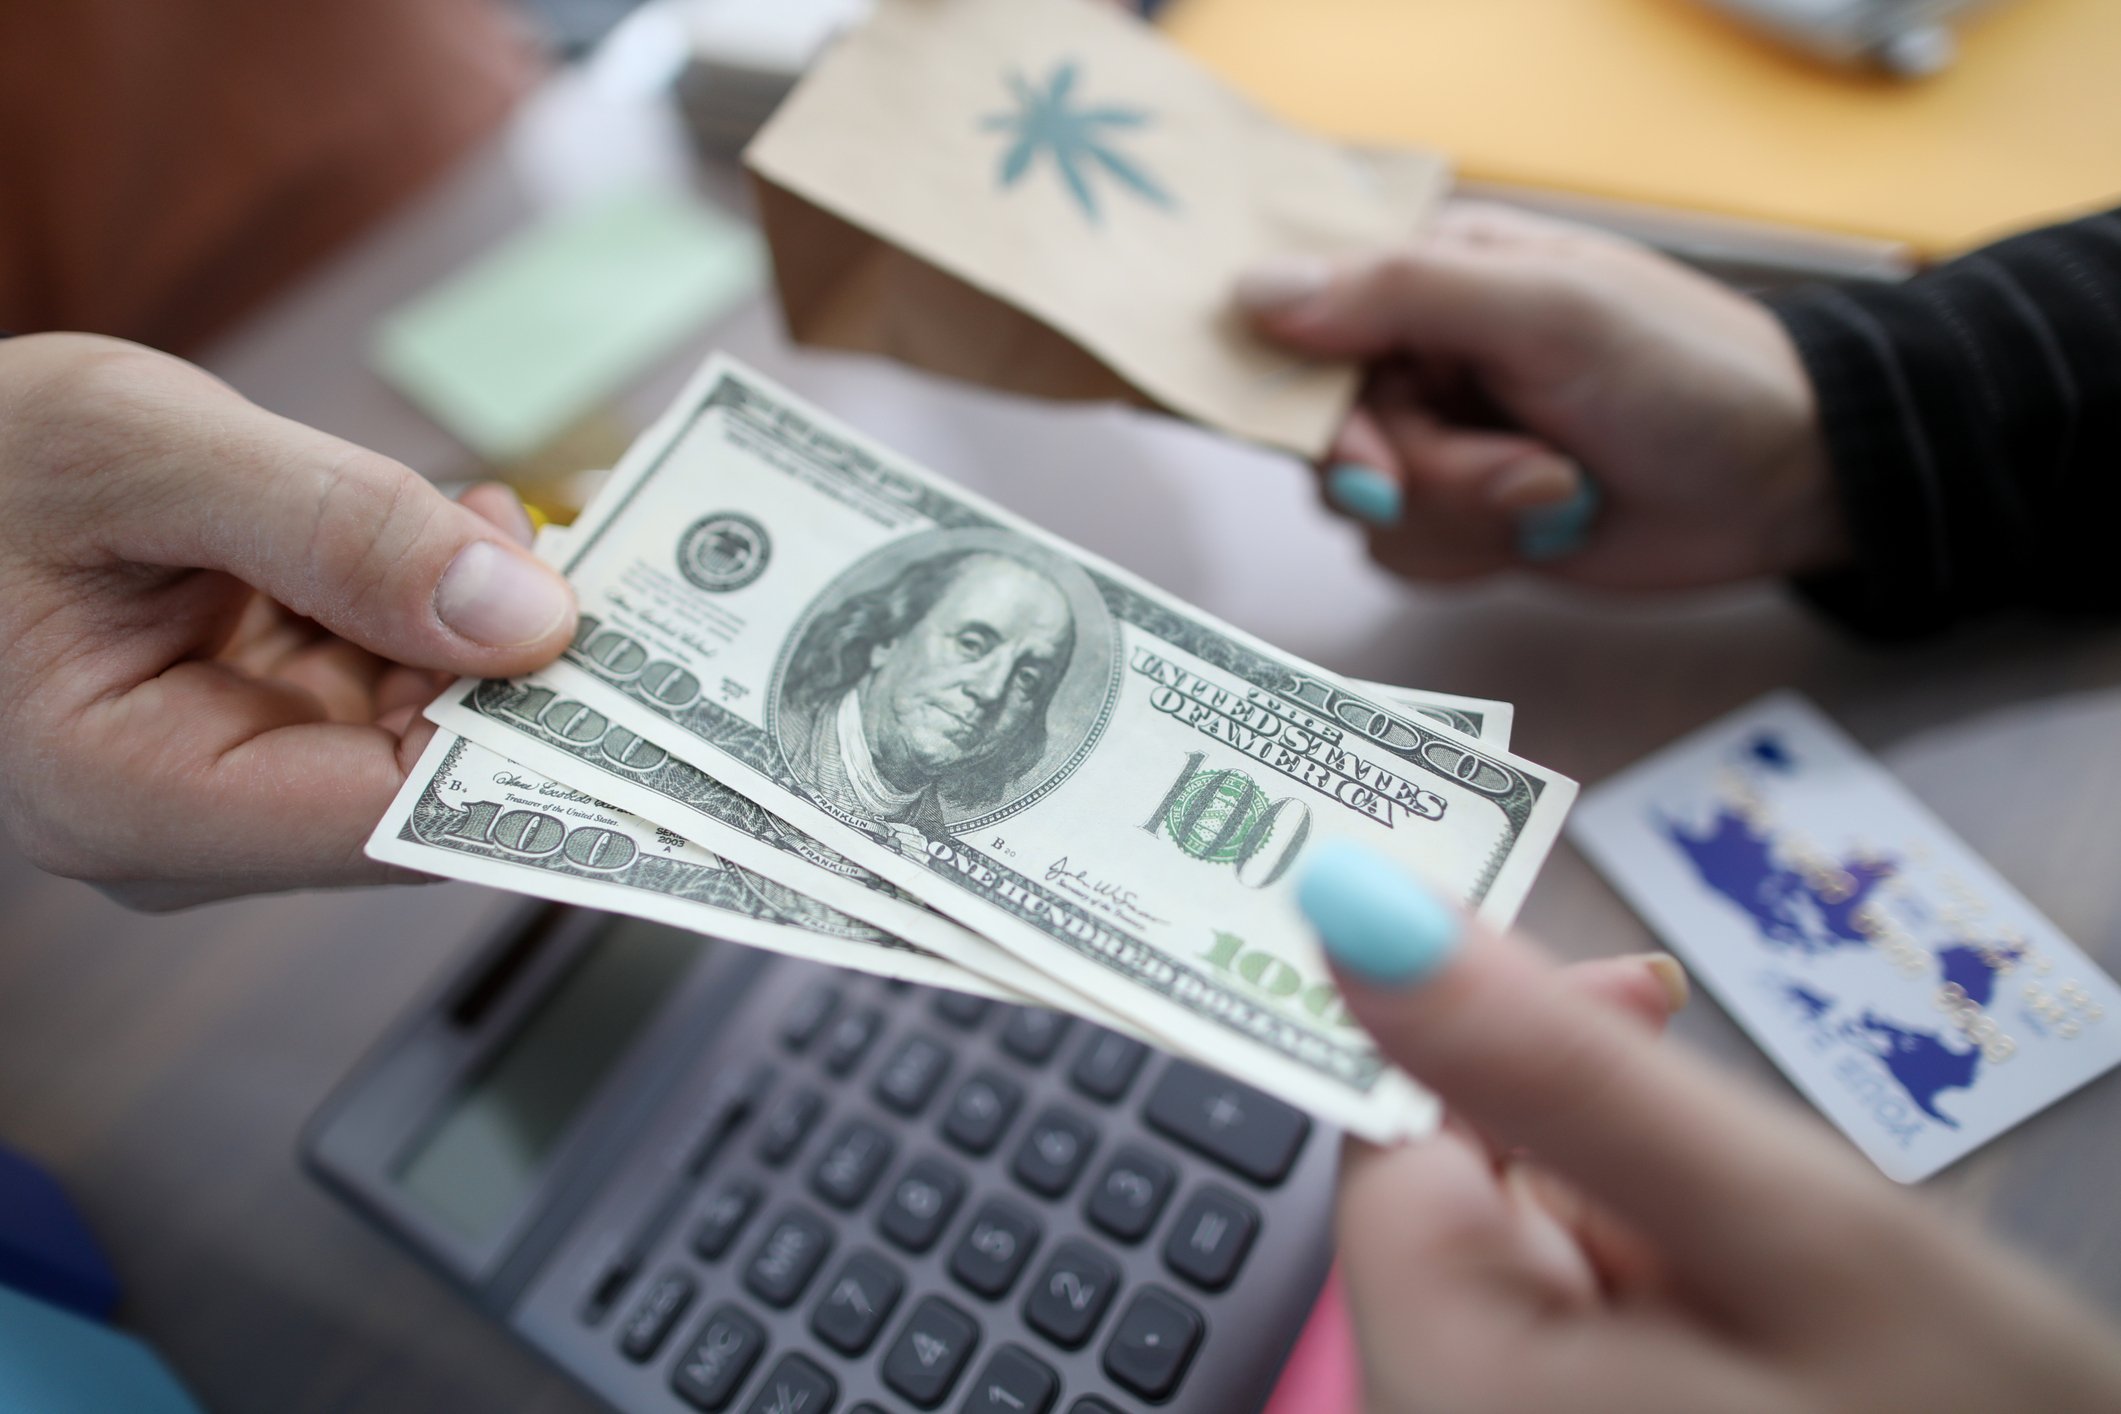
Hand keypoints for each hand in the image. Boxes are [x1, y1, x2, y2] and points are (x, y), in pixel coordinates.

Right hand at [0, 333, 577, 907]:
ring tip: (503, 515)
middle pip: (435, 781)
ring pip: (431, 725)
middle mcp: (195, 825)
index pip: (404, 821)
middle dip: (530, 670)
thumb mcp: (140, 450)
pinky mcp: (262, 727)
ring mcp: (234, 781)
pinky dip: (440, 604)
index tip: (658, 686)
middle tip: (605, 556)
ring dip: (491, 623)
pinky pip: (396, 683)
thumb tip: (529, 618)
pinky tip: (455, 528)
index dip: (542, 754)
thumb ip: (337, 527)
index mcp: (138, 799)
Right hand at [1238, 202, 1847, 588]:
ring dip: (1465, 519)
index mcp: (1431, 278)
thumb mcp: (1546, 311)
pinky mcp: (1466, 518)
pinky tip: (1546, 528)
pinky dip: (1472, 556)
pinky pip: (1403, 556)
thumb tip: (1251, 293)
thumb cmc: (1687, 373)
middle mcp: (1421, 358)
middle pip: (1329, 441)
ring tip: (1560, 492)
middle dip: (1429, 477)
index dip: (1319, 410)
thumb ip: (1400, 295)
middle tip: (1525, 478)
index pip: (1304, 333)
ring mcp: (1441, 444)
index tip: (1375, 460)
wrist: (1784, 482)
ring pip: (1364, 509)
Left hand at [1298, 844, 2120, 1413]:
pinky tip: (1775, 1359)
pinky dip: (1666, 1317)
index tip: (1641, 999)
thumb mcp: (1802, 1240)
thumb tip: (1355, 910)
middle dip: (1602, 1165)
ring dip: (1648, 1244)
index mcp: (1451, 1393)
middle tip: (1756, 1196)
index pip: (1385, 1143)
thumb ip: (1565, 1073)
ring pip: (1532, 1279)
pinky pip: (1574, 1353)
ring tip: (1792, 1311)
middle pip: (1460, 1215)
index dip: (1505, 1042)